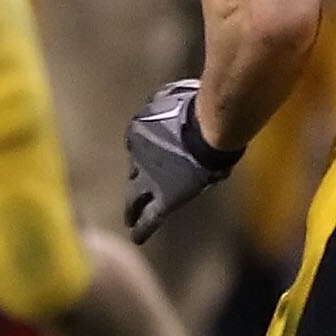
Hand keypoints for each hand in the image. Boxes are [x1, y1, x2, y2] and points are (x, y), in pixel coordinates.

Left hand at [122, 78, 239, 242]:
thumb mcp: (172, 97)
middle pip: (135, 174)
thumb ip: (164, 104)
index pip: (139, 146)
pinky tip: (136, 239)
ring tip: (130, 221)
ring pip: (137, 198)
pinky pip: (152, 217)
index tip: (159, 155)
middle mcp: (138, 158)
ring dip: (134, 209)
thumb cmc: (194, 108)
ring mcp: (149, 179)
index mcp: (137, 133)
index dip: (149, 152)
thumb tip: (167, 103)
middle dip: (135, 183)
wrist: (205, 129)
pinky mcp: (167, 198)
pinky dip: (144, 227)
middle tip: (131, 194)